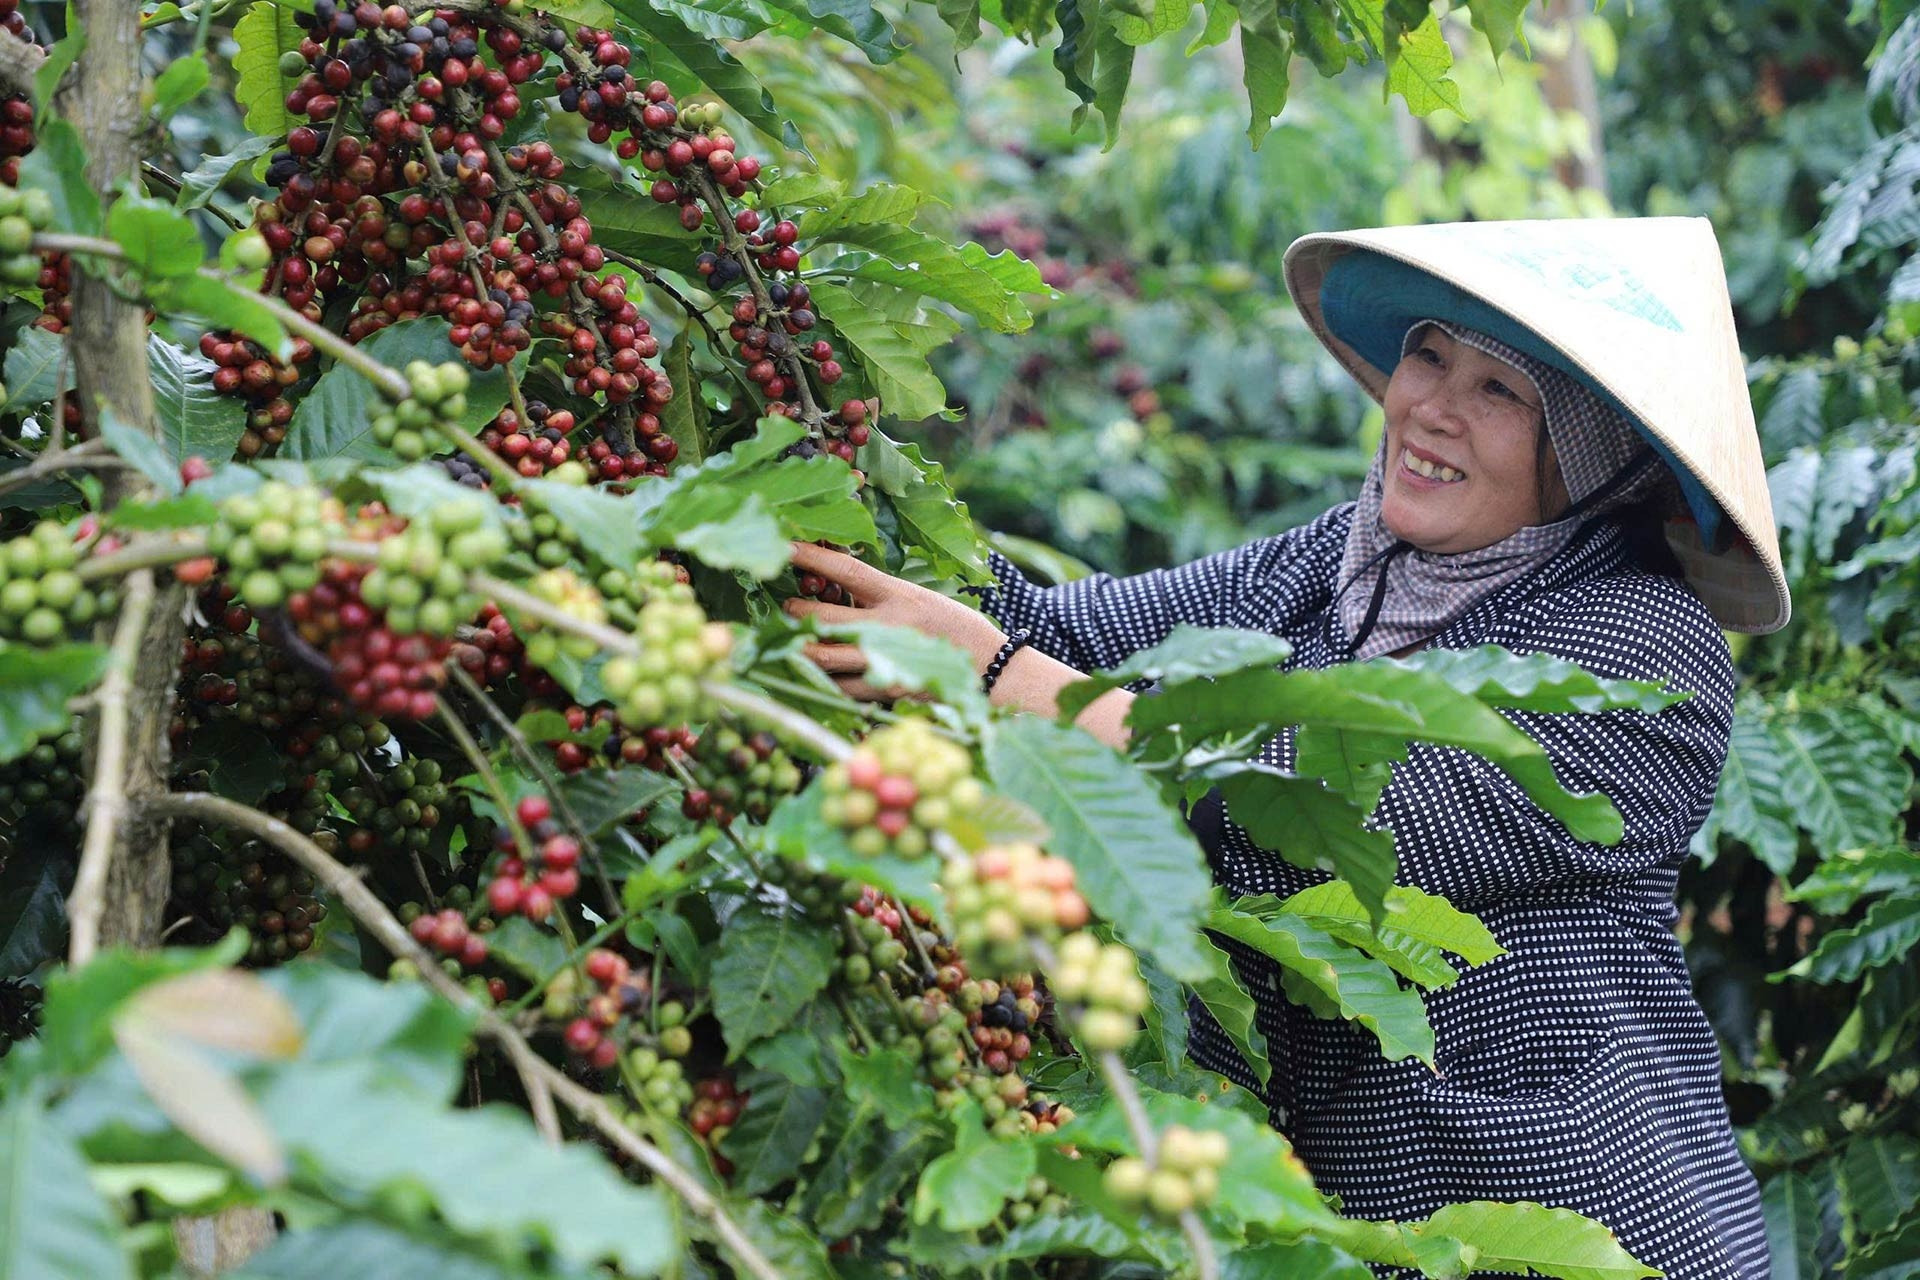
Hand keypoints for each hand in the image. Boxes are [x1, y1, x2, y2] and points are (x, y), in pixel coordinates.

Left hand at [783, 542, 1004, 701]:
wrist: (988, 667)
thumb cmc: (950, 625)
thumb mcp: (916, 596)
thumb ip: (876, 592)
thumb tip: (830, 580)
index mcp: (898, 595)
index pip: (847, 570)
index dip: (813, 557)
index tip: (786, 548)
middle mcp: (889, 627)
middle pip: (824, 617)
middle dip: (796, 610)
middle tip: (787, 605)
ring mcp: (885, 661)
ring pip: (824, 658)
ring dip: (799, 647)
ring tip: (789, 639)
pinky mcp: (885, 690)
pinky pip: (839, 687)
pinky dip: (820, 679)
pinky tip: (812, 671)